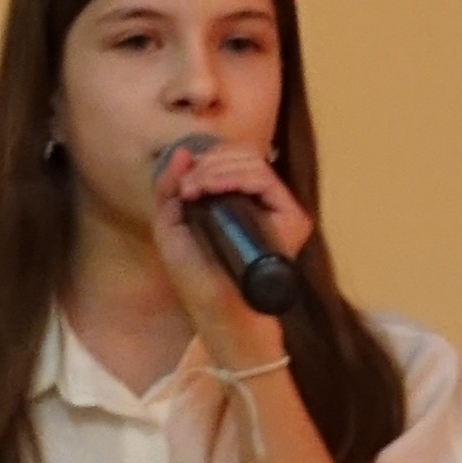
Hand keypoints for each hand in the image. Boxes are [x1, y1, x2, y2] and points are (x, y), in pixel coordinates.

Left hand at [152, 141, 310, 349]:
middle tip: (187, 188)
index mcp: (238, 201)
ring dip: (217, 168)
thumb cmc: (195, 278)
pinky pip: (264, 179)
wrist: (219, 311)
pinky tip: (212, 187)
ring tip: (195, 190)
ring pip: (252, 162)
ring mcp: (279, 209)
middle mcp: (262, 201)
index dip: (206, 160)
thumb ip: (170, 189)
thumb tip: (184, 151)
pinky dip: (235, 175)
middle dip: (208, 162)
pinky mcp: (291, 218)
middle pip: (241, 155)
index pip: (231, 160)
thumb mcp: (171, 228)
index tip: (184, 183)